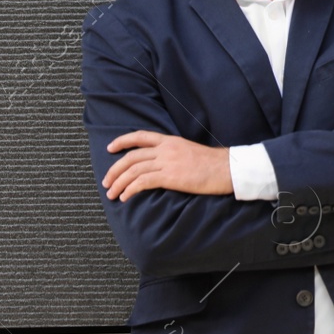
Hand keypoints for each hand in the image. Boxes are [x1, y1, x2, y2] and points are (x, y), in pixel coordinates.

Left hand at [102, 130, 230, 201]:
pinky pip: (142, 182)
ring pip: (133, 171)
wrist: (227, 169)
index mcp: (170, 141)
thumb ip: (173, 154)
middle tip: (106, 182)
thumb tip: (162, 164)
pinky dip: (130, 190)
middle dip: (114, 170)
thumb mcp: (189, 151)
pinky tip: (125, 197)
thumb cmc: (213, 164)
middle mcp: (166, 149)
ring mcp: (167, 162)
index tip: (110, 148)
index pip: (140, 136)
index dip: (122, 141)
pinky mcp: (170, 177)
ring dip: (119, 183)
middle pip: (131, 157)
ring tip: (112, 194)